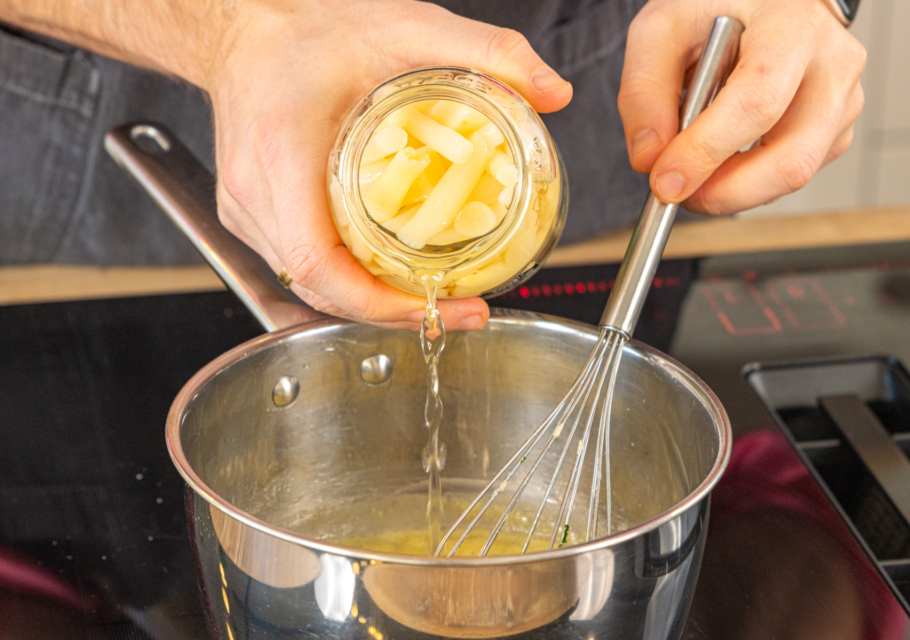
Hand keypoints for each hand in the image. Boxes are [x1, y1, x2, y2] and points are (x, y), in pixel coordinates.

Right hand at [204, 1, 571, 329]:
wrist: (248, 32)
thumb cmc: (313, 30)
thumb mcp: (408, 28)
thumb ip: (487, 51)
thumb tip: (554, 94)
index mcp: (283, 153)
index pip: (317, 261)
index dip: (376, 302)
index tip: (435, 305)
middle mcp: (255, 194)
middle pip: (318, 288)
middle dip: (391, 312)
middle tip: (459, 310)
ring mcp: (247, 211)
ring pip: (308, 286)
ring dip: (371, 302)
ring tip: (437, 298)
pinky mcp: (251, 216)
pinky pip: (301, 267)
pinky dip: (349, 281)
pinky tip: (392, 277)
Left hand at [618, 0, 865, 213]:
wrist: (763, 1)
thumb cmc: (717, 6)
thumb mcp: (662, 29)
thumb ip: (644, 92)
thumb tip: (649, 159)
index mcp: (793, 26)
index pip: (757, 102)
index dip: (707, 151)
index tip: (666, 180)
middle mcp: (833, 66)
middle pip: (791, 158)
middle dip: (723, 192)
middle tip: (675, 193)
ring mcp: (842, 103)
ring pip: (792, 176)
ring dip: (731, 191)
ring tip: (690, 170)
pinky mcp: (835, 133)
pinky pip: (788, 177)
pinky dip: (746, 183)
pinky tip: (720, 158)